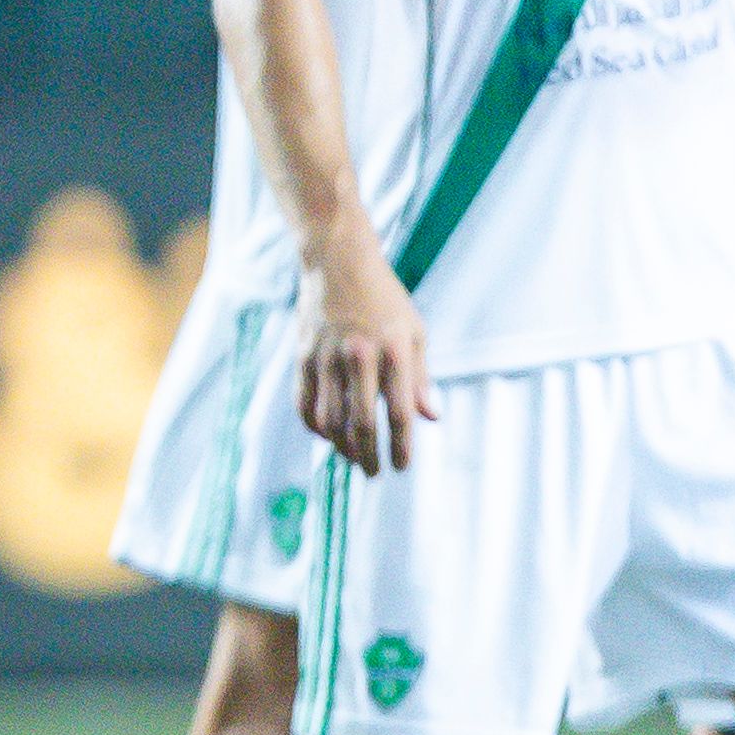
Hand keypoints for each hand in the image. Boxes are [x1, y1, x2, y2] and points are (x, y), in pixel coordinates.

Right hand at [294, 242, 436, 474]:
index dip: (401, 446)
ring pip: (329, 418)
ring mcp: (326, 357)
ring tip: (352, 458)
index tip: (401, 466)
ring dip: (340, 446)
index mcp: (394, 352)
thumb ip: (421, 378)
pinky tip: (326, 435)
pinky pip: (304, 402)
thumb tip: (431, 418)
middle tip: (374, 472)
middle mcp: (358, 357)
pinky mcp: (303, 355)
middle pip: (360, 422)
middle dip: (369, 455)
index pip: (399, 413)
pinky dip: (314, 425)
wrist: (338, 263)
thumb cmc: (384, 299)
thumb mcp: (415, 332)